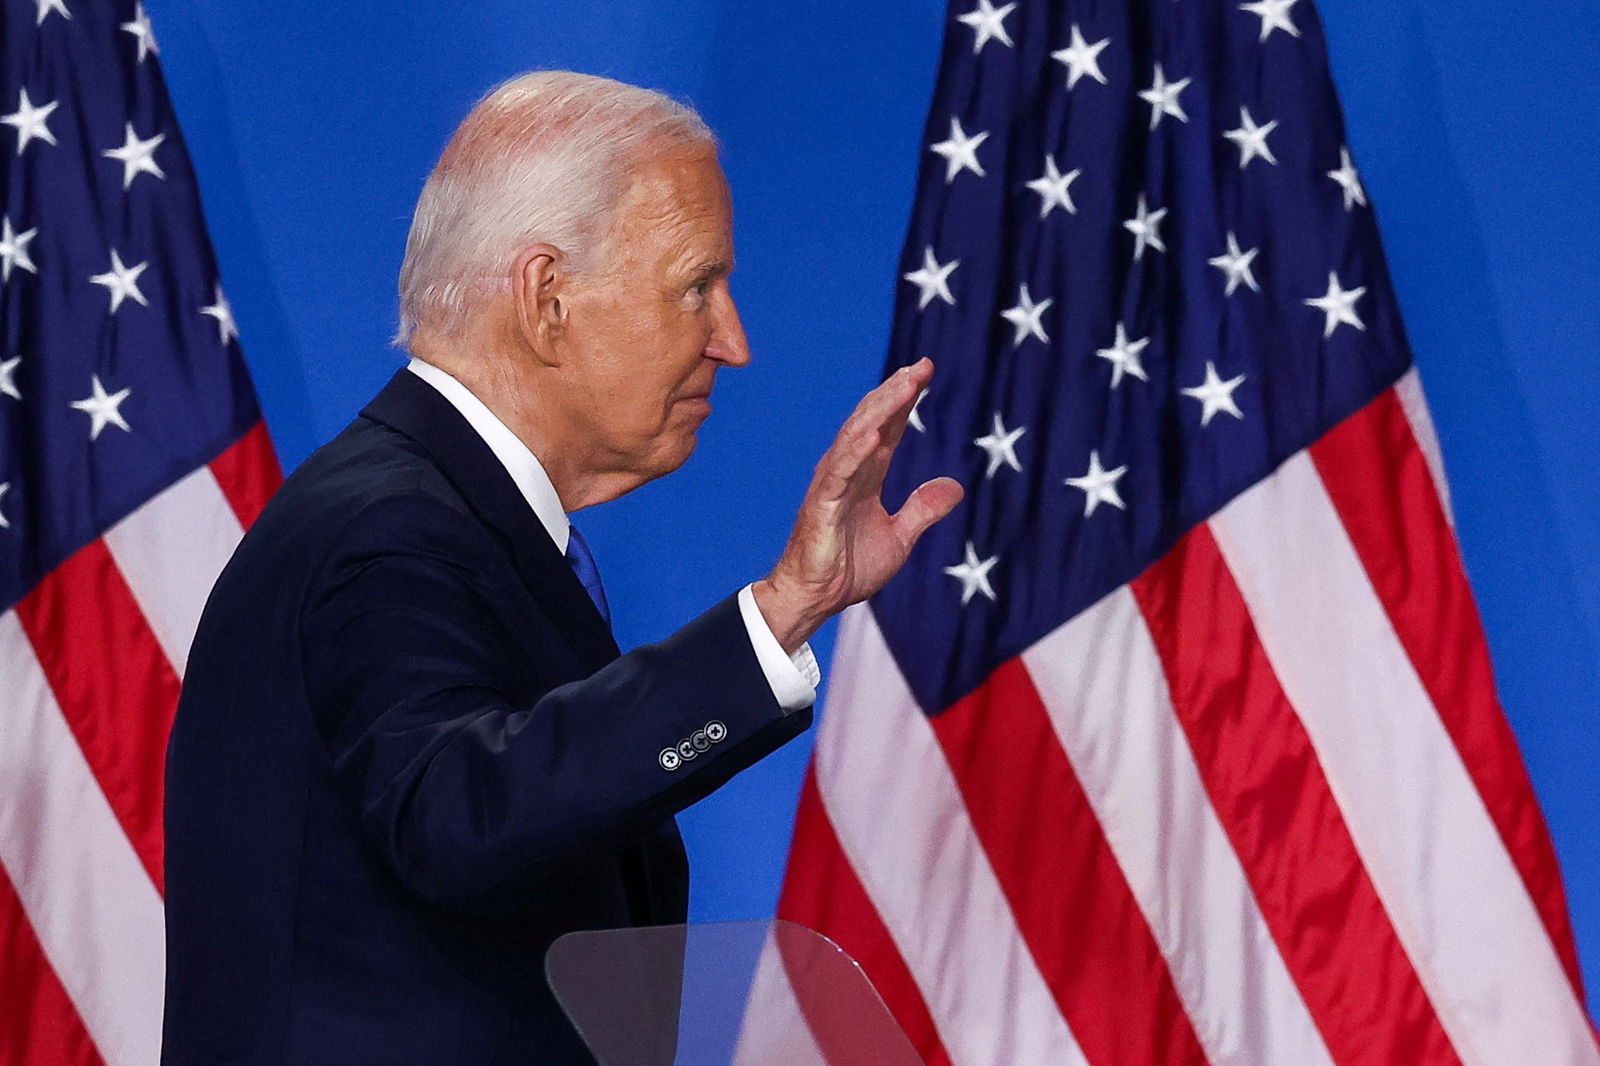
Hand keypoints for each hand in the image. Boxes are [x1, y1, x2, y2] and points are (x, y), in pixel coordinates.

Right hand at [754, 358, 963, 652]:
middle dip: (896, 392)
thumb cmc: (848, 568)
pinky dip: (855, 451)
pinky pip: (839, 472)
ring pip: (856, 436)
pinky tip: (873, 433)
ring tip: (904, 385)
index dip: (906, 400)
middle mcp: (848, 471)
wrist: (817, 598)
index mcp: (866, 475)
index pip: (888, 428)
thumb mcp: (900, 537)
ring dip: (880, 409)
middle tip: (921, 366)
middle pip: (873, 421)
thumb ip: (923, 509)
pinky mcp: (821, 504)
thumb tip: (955, 486)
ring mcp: (832, 484)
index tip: (926, 372)